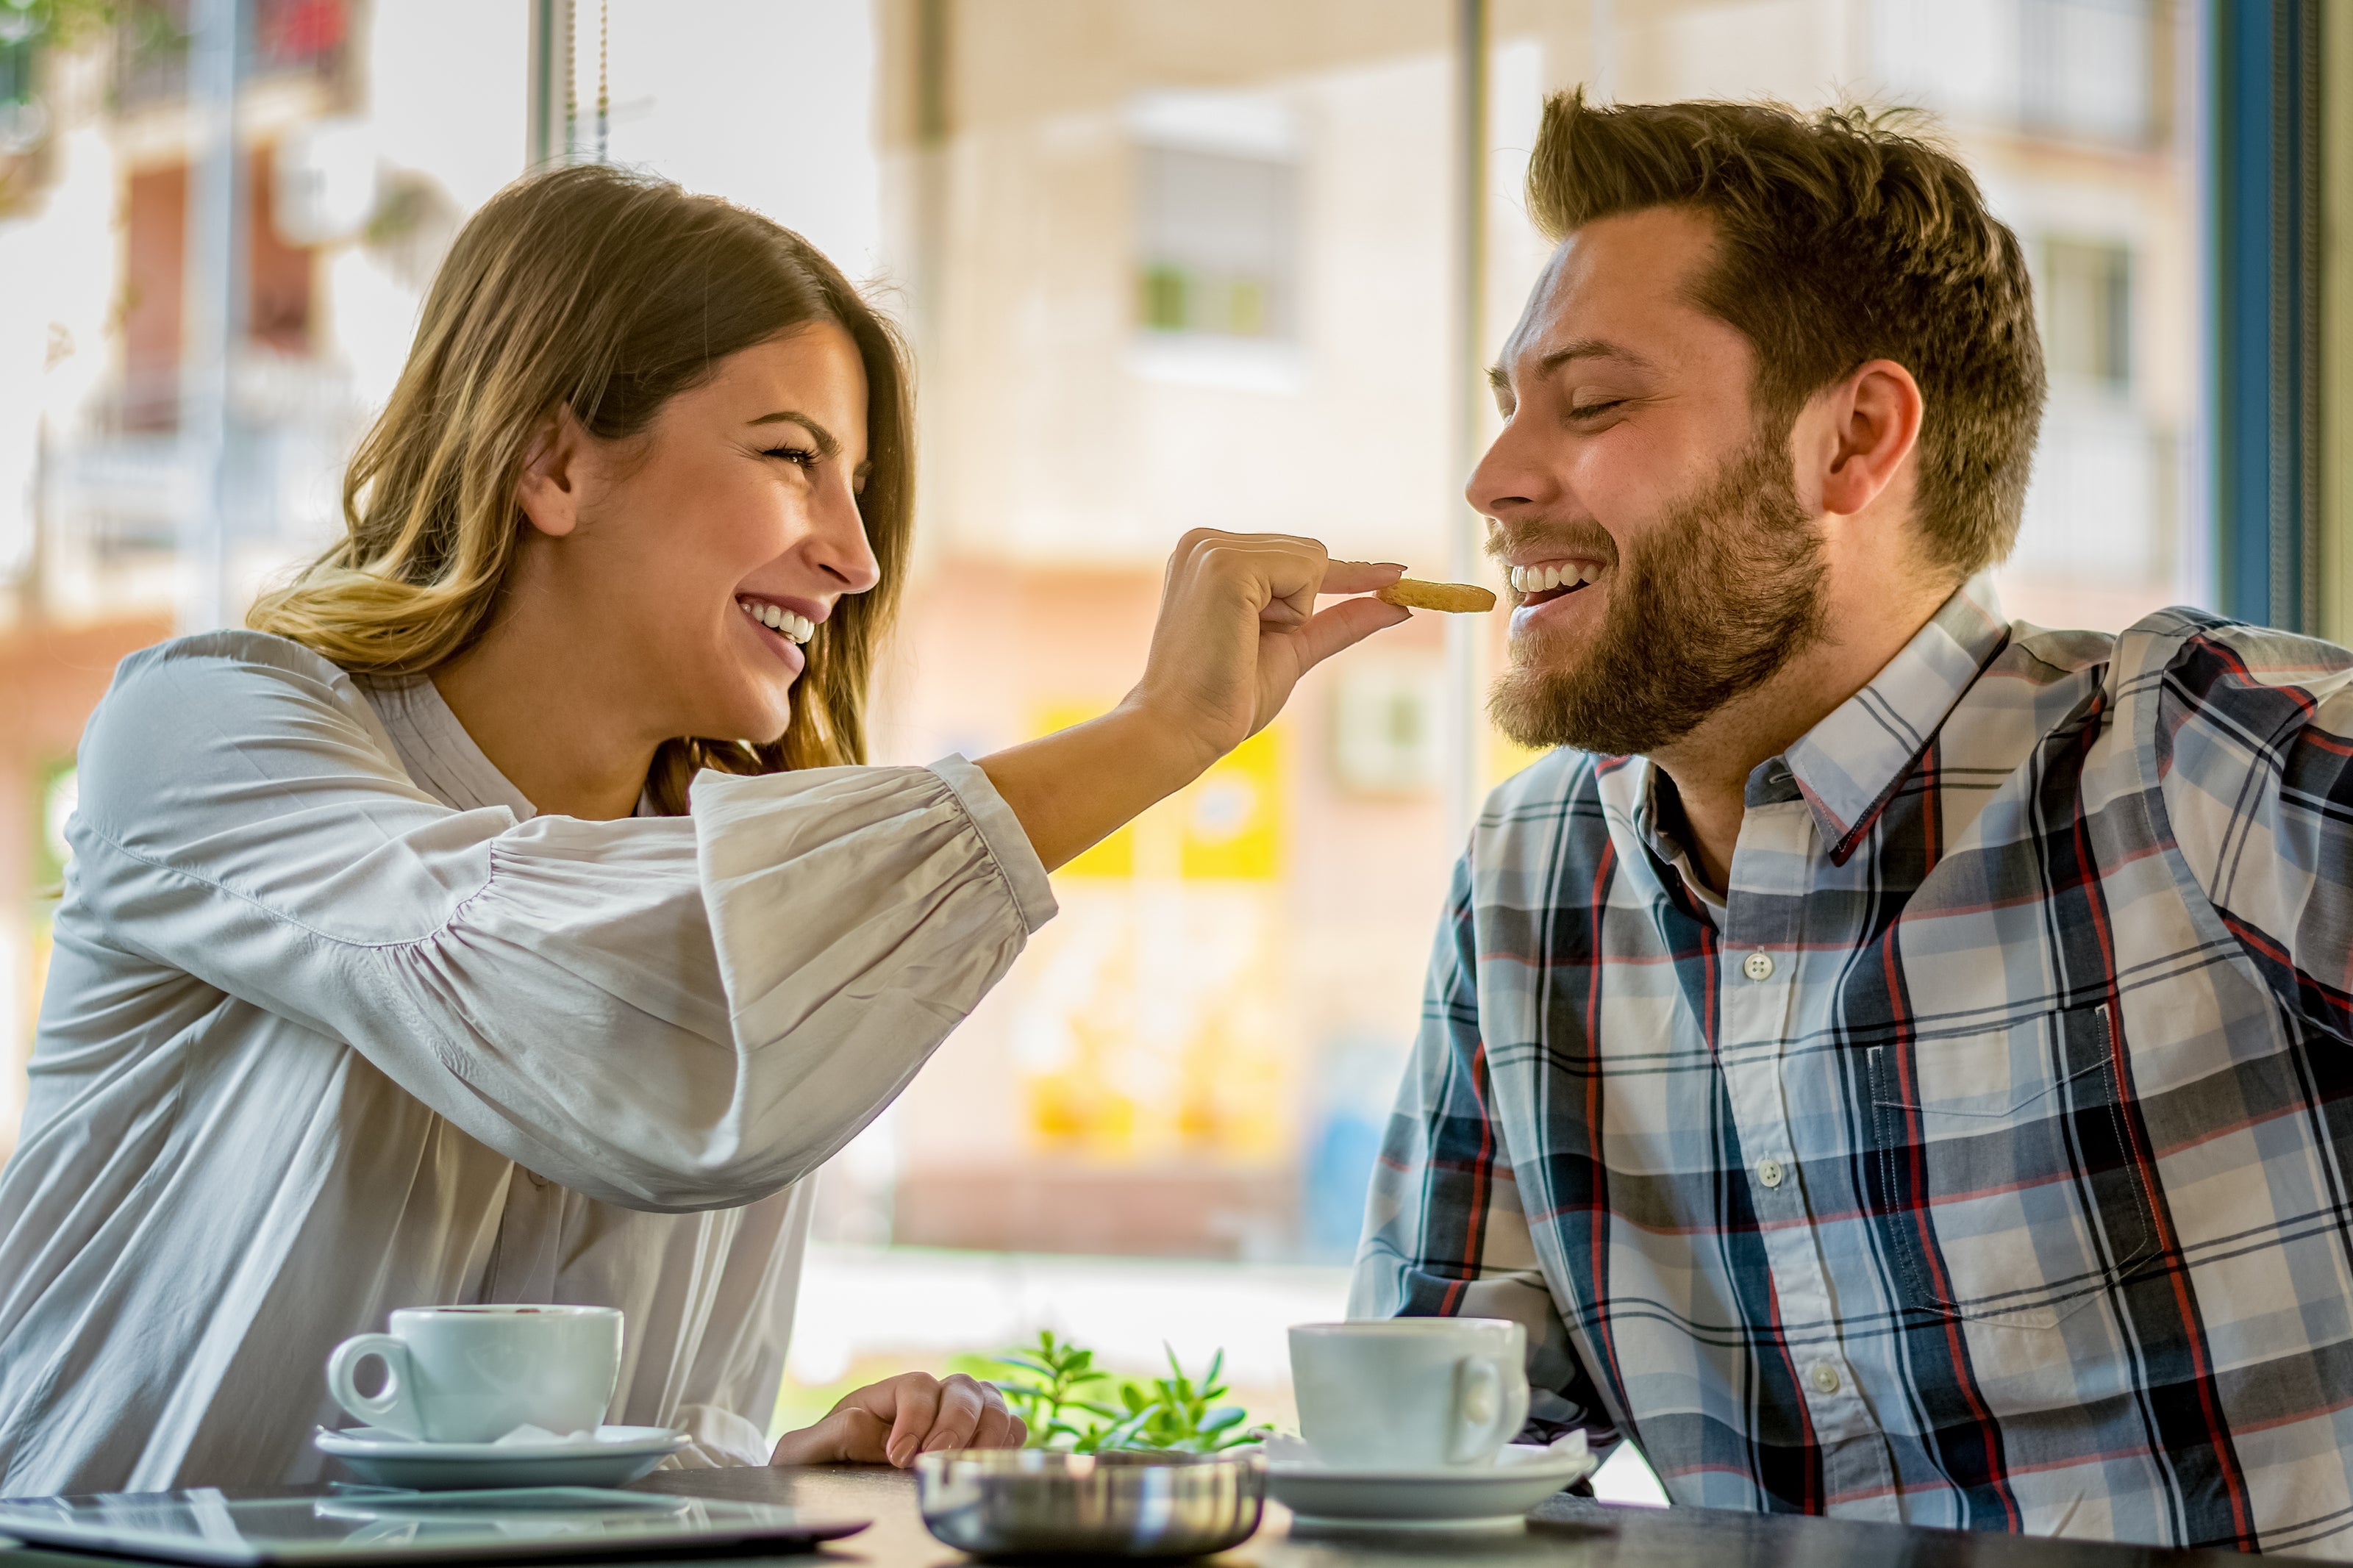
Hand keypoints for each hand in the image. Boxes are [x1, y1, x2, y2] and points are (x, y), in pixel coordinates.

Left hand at [767, 1372, 1025, 1467]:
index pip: (917, 1387)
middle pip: (962, 1388)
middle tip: (936, 1457)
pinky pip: (1011, 1429)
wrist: (829, 1484)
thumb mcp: (807, 1449)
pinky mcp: (978, 1443)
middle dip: (955, 1422)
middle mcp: (929, 1401)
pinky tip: (989, 1467)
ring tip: (970, 1463)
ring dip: (989, 1430)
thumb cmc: (820, 1463)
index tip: (898, 1457)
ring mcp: (957, 1419)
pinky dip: (1010, 1442)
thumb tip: (878, 1431)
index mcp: (889, 1395)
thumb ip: (835, 1434)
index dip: (915, 1418)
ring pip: (992, 1402)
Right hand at [1123, 531, 1410, 768]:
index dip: (1347, 572)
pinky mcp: (1226, 565)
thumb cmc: (1225, 697)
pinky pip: (1306, 570)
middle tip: (1249, 642)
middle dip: (1303, 604)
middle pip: (1309, 552)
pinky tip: (1247, 632)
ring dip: (1296, 610)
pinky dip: (1293, 610)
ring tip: (1242, 640)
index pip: (1295, 555)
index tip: (1396, 574)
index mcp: (1210, 556)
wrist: (1182, 728)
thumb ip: (1337, 623)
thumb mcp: (1291, 649)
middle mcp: (1207, 542)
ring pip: (1311, 559)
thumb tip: (1397, 607)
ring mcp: (1213, 549)